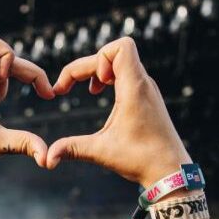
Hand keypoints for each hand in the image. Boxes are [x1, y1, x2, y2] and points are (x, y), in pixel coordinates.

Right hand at [47, 37, 189, 184]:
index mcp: (135, 88)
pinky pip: (127, 73)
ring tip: (88, 90)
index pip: (121, 47)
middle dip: (87, 66)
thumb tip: (46, 159)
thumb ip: (73, 149)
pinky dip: (110, 77)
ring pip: (120, 62)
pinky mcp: (147, 97)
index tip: (90, 85)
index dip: (99, 57)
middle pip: (113, 53)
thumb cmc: (142, 160)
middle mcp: (143, 83)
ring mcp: (147, 89)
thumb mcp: (102, 152)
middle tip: (66, 88)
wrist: (171, 171)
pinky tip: (99, 94)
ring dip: (99, 70)